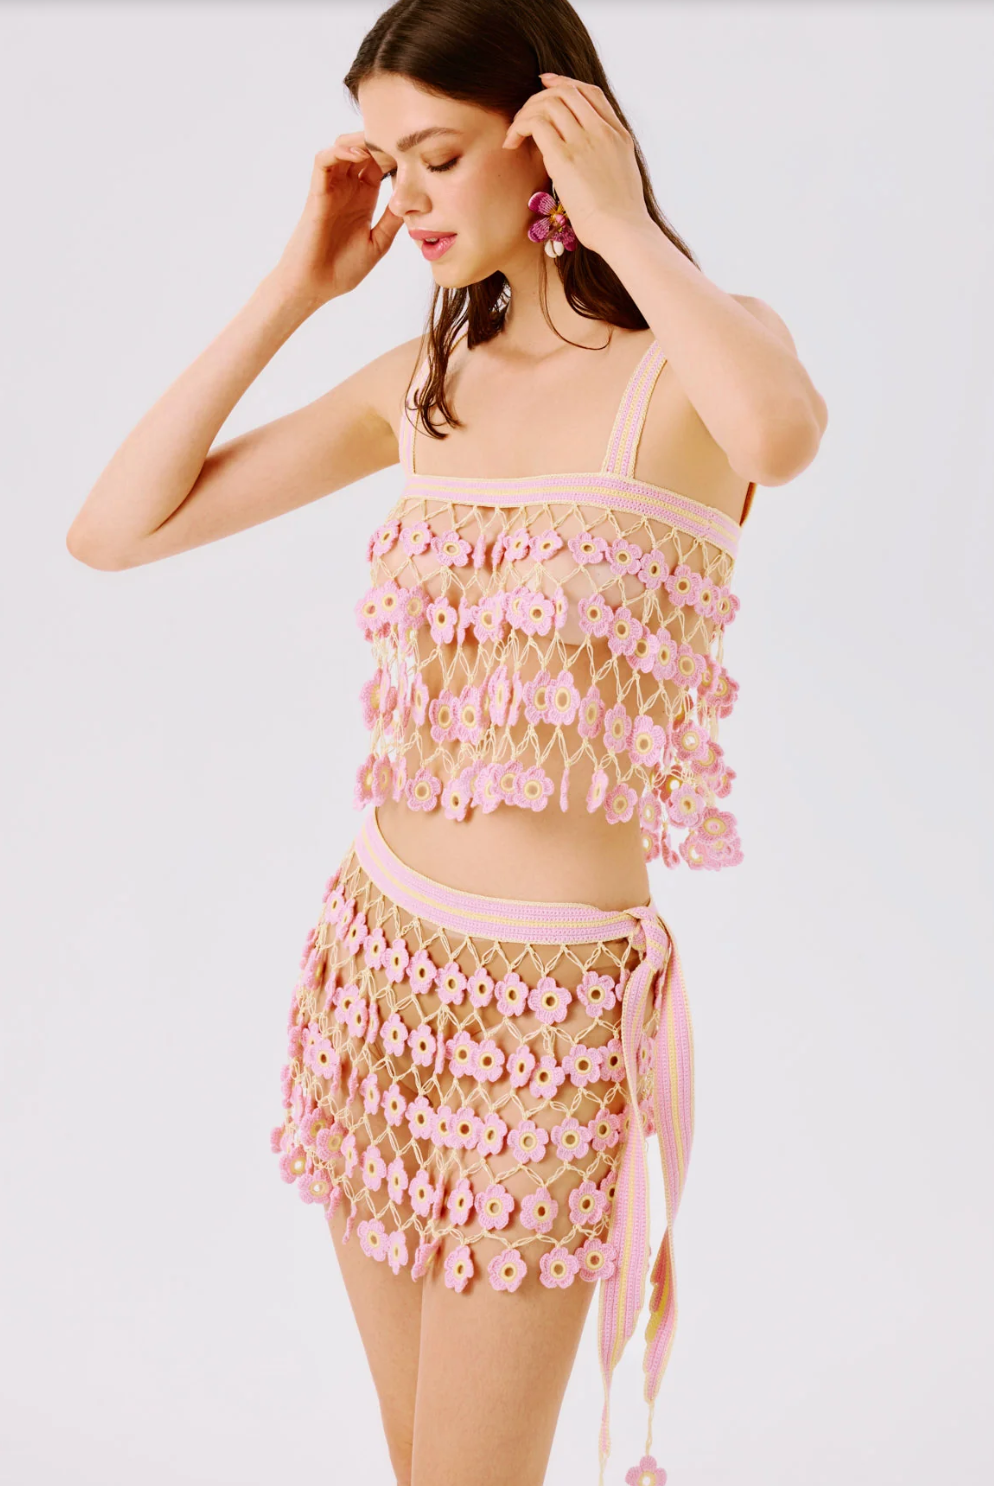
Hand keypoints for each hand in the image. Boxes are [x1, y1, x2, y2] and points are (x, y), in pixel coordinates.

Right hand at [272, 134, 403, 306]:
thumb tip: (415, 199)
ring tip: (381, 141)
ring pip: (343, 147)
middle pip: (364, 149)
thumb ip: (393, 220)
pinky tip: (358, 154)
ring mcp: (332, 189)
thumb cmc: (342, 269)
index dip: (396, 154)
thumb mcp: (378, 243)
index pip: (381, 164)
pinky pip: (323, 160)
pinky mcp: (317, 193)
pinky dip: (339, 151)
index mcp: (364, 198)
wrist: (315, 286)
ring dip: (360, 140)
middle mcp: (348, 189)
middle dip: (381, 140)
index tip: (415, 152)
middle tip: (400, 138)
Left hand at [502, 74, 650, 253]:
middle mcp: (602, 131)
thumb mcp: (621, 179)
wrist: (624, 232)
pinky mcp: (565, 158)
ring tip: (515, 134)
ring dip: (525, 113)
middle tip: (523, 116)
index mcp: (618, 135)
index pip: (590, 94)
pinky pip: (536, 124)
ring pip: (549, 103)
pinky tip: (512, 143)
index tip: (546, 85)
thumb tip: (589, 165)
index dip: (564, 84)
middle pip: (566, 92)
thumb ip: (605, 161)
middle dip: (539, 97)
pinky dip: (519, 127)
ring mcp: (584, 141)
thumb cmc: (621, 220)